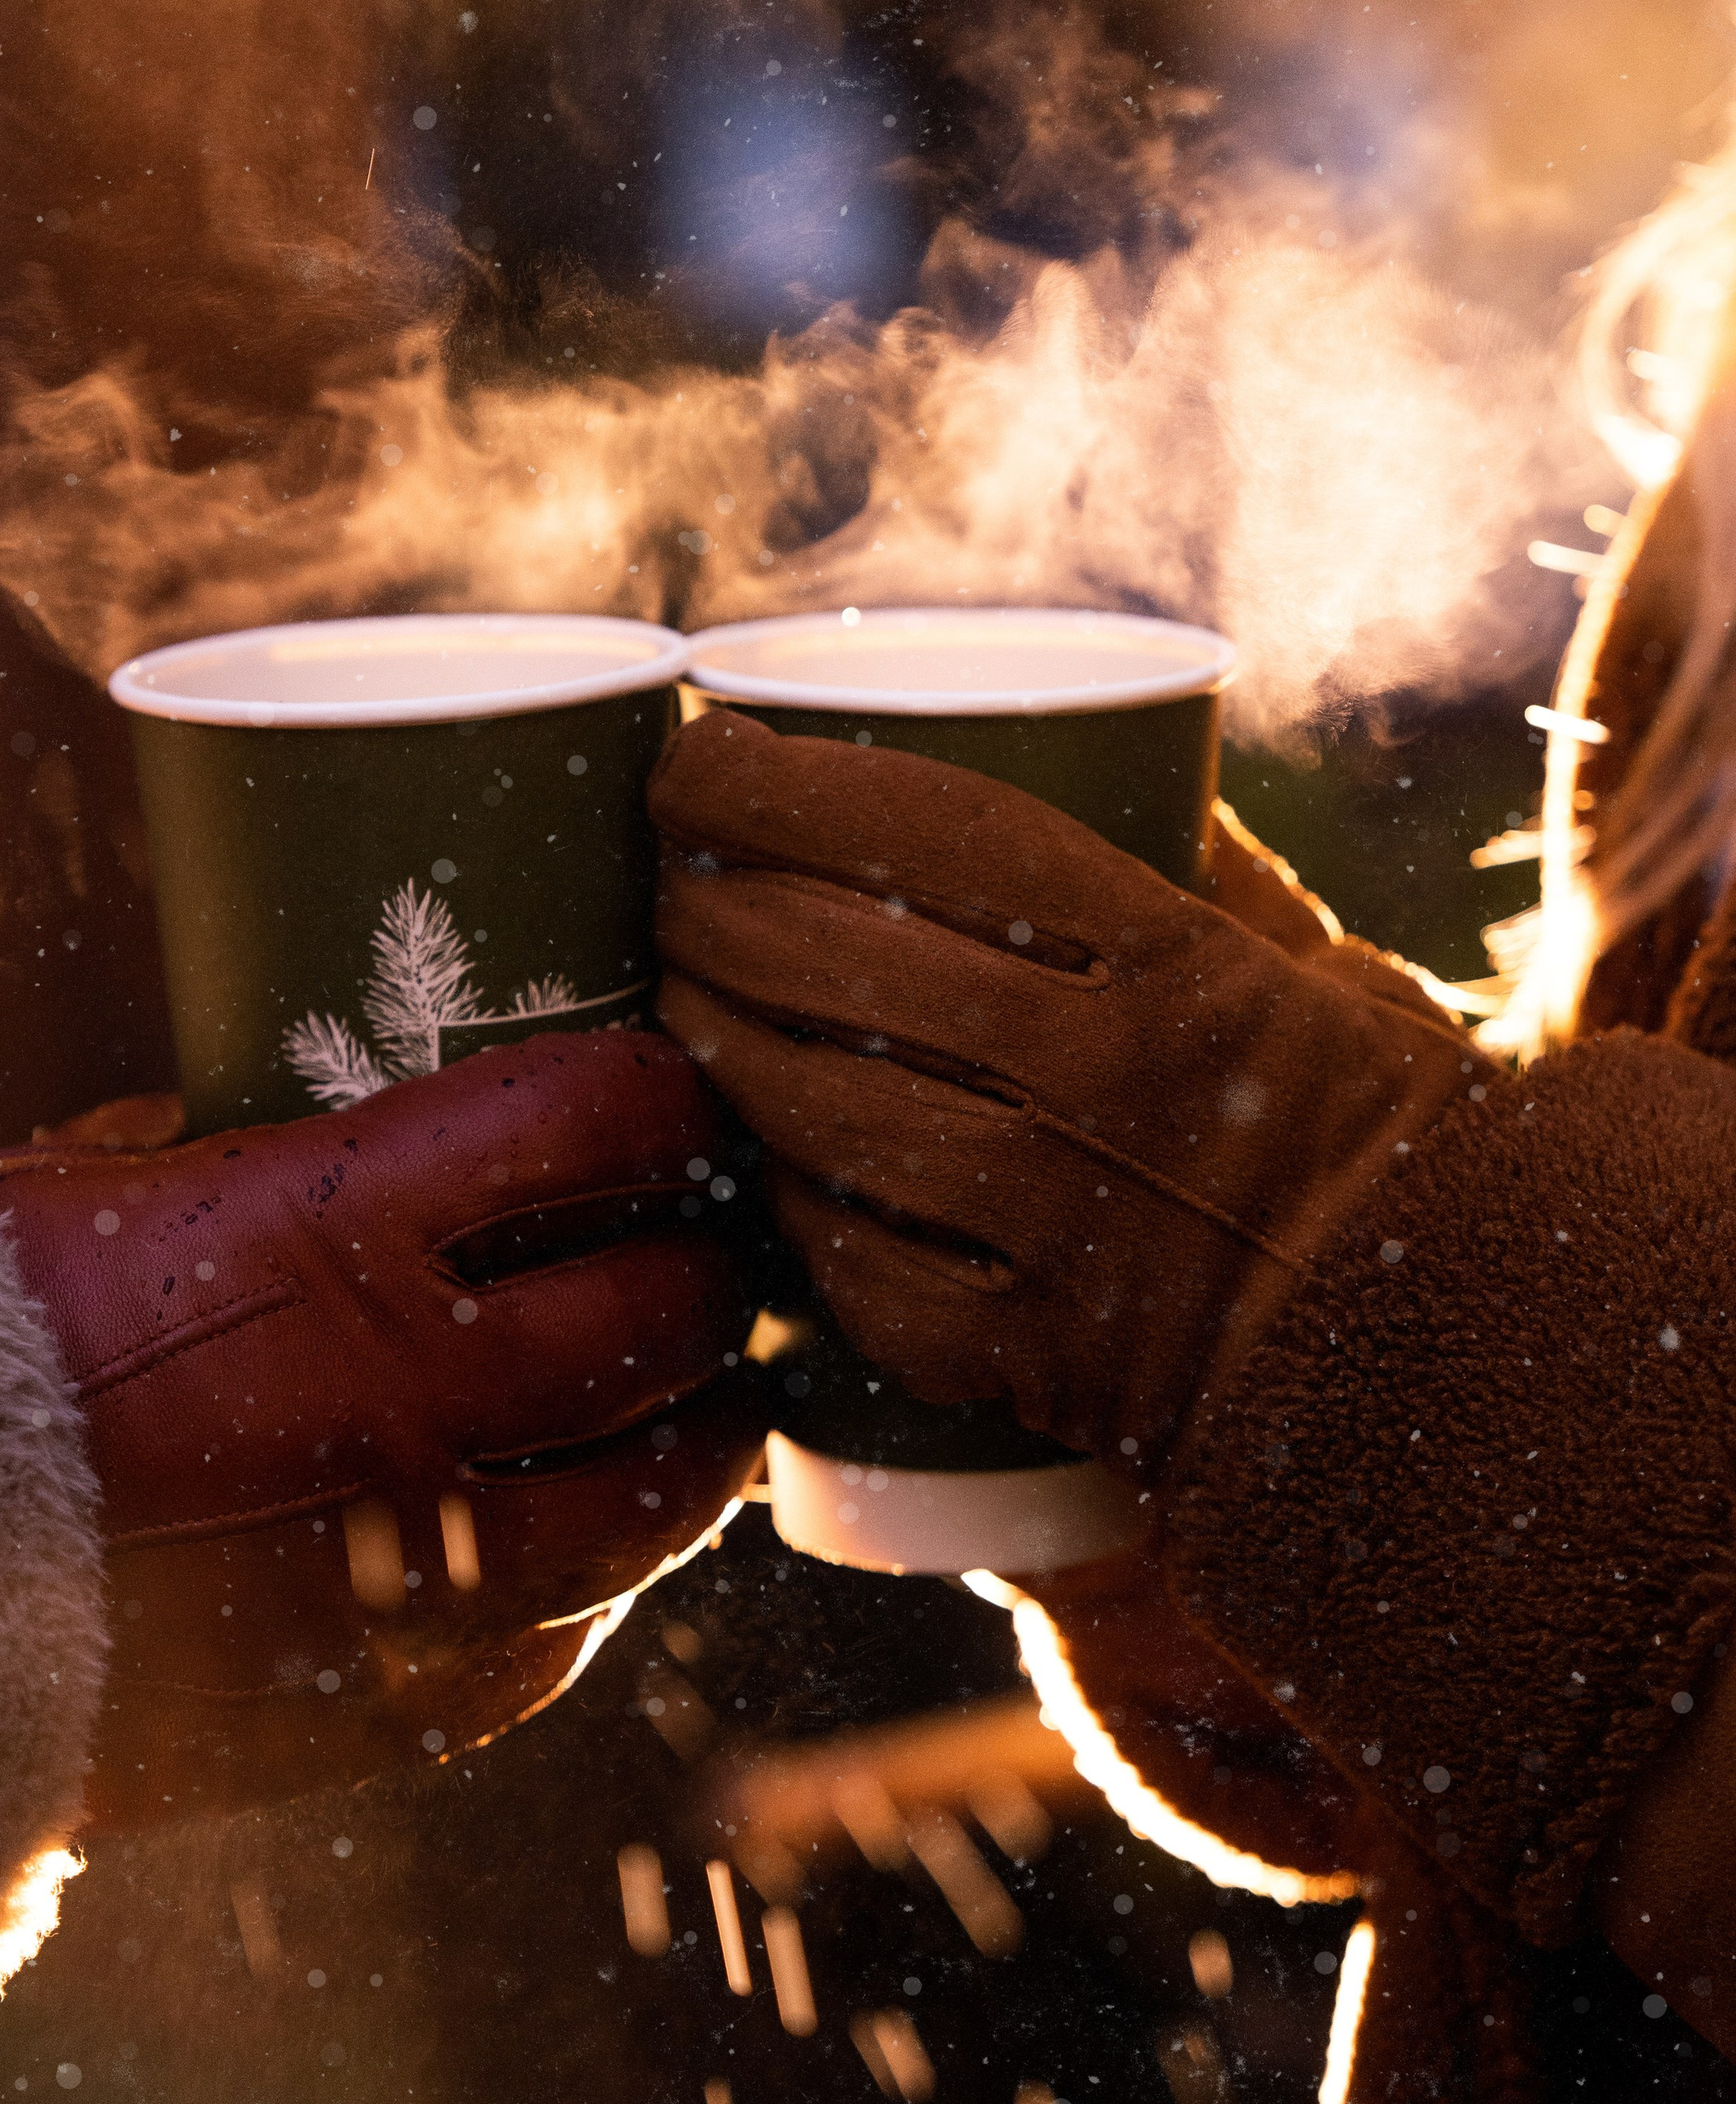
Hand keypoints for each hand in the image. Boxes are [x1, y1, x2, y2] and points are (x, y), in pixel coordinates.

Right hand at [0, 1030, 759, 1822]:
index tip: (679, 1103)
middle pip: (670, 1313)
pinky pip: (558, 1639)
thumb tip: (271, 1113)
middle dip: (716, 1276)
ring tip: (705, 1407)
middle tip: (715, 1259)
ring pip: (660, 1497)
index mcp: (341, 1226)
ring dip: (703, 1442)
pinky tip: (574, 1547)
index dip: (669, 1098)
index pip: (604, 1119)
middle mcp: (414, 1388)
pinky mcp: (390, 1707)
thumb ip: (223, 1155)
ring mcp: (418, 1562)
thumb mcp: (94, 1193)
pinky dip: (587, 1584)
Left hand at [650, 709, 1473, 1475]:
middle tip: (665, 878)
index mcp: (1174, 958)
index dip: (768, 781)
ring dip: (704, 1034)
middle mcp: (1098, 1083)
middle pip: (823, 956)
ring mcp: (1049, 1226)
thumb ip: (1179, 862)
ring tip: (679, 992)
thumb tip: (1068, 748)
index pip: (920, 827)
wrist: (1438, 1352)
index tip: (692, 750)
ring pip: (800, 1103)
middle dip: (699, 900)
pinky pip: (837, 1257)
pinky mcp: (1015, 1354)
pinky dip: (777, 1196)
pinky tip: (753, 1151)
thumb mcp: (1299, 962)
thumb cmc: (1361, 1127)